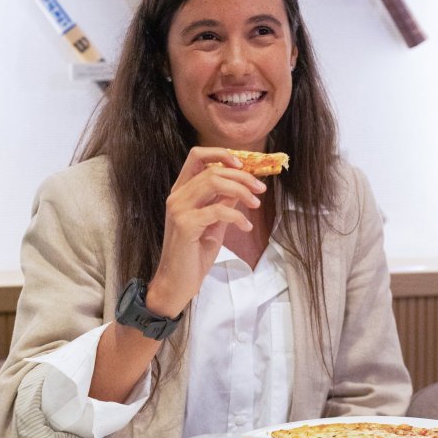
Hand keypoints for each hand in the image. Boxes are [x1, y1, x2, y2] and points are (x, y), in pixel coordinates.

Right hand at [145, 146, 266, 317]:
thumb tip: (241, 186)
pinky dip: (237, 216)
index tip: (243, 164)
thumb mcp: (214, 223)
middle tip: (260, 189)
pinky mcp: (185, 225)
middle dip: (242, 177)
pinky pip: (218, 210)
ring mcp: (178, 209)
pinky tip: (246, 227)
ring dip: (242, 191)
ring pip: (214, 183)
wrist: (176, 283)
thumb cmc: (194, 254)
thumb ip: (223, 201)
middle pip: (212, 170)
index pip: (197, 156)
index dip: (221, 154)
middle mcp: (177, 196)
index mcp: (181, 191)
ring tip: (256, 204)